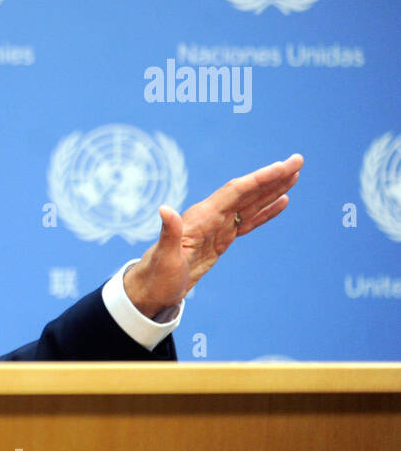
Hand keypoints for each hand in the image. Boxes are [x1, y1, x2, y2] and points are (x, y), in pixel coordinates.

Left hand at [124, 153, 302, 315]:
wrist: (151, 290)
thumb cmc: (156, 275)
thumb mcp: (164, 257)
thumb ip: (168, 233)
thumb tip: (165, 209)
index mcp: (201, 217)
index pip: (236, 191)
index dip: (261, 178)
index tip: (283, 166)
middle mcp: (210, 217)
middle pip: (247, 192)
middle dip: (273, 177)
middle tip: (298, 161)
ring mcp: (216, 227)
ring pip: (250, 203)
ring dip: (272, 189)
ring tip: (295, 175)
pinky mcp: (220, 240)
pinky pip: (247, 220)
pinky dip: (265, 211)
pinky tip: (281, 202)